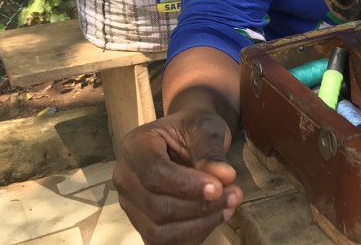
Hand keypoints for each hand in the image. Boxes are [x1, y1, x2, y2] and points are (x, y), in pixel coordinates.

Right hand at [112, 108, 241, 244]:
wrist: (190, 136)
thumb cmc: (195, 127)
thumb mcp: (206, 128)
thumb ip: (210, 151)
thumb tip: (224, 177)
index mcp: (135, 147)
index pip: (155, 173)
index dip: (186, 185)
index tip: (218, 187)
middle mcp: (125, 178)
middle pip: (157, 207)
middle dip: (199, 207)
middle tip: (235, 195)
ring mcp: (131, 204)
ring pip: (159, 231)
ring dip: (198, 224)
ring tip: (228, 206)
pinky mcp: (143, 223)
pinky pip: (164, 241)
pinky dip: (192, 234)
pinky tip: (215, 217)